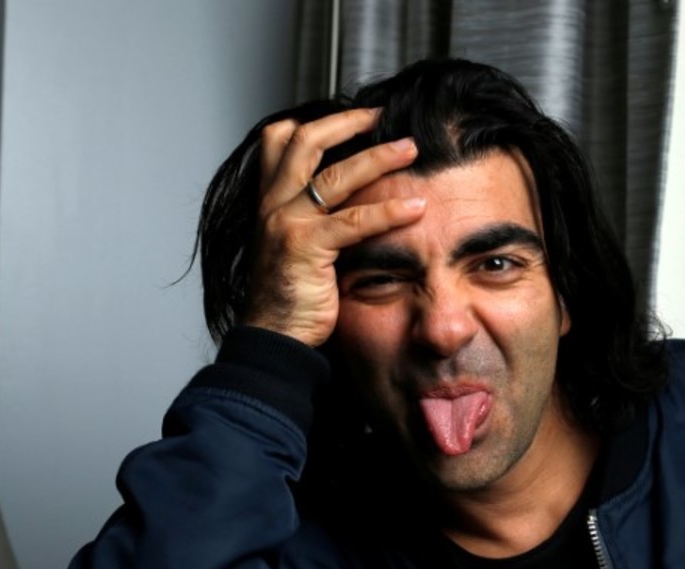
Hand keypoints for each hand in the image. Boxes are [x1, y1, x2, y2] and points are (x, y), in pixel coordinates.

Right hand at [243, 108, 423, 346]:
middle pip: (305, 142)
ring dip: (378, 157)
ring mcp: (287, 223)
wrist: (275, 335)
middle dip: (346, 123)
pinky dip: (389, 211)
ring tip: (409, 149)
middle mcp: (273, 205)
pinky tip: (415, 207)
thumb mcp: (295, 245)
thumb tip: (350, 196)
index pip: (279, 139)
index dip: (314, 122)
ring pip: (335, 175)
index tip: (352, 117)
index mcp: (269, 200)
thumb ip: (315, 217)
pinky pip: (354, 220)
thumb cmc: (291, 295)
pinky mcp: (306, 247)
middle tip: (379, 116)